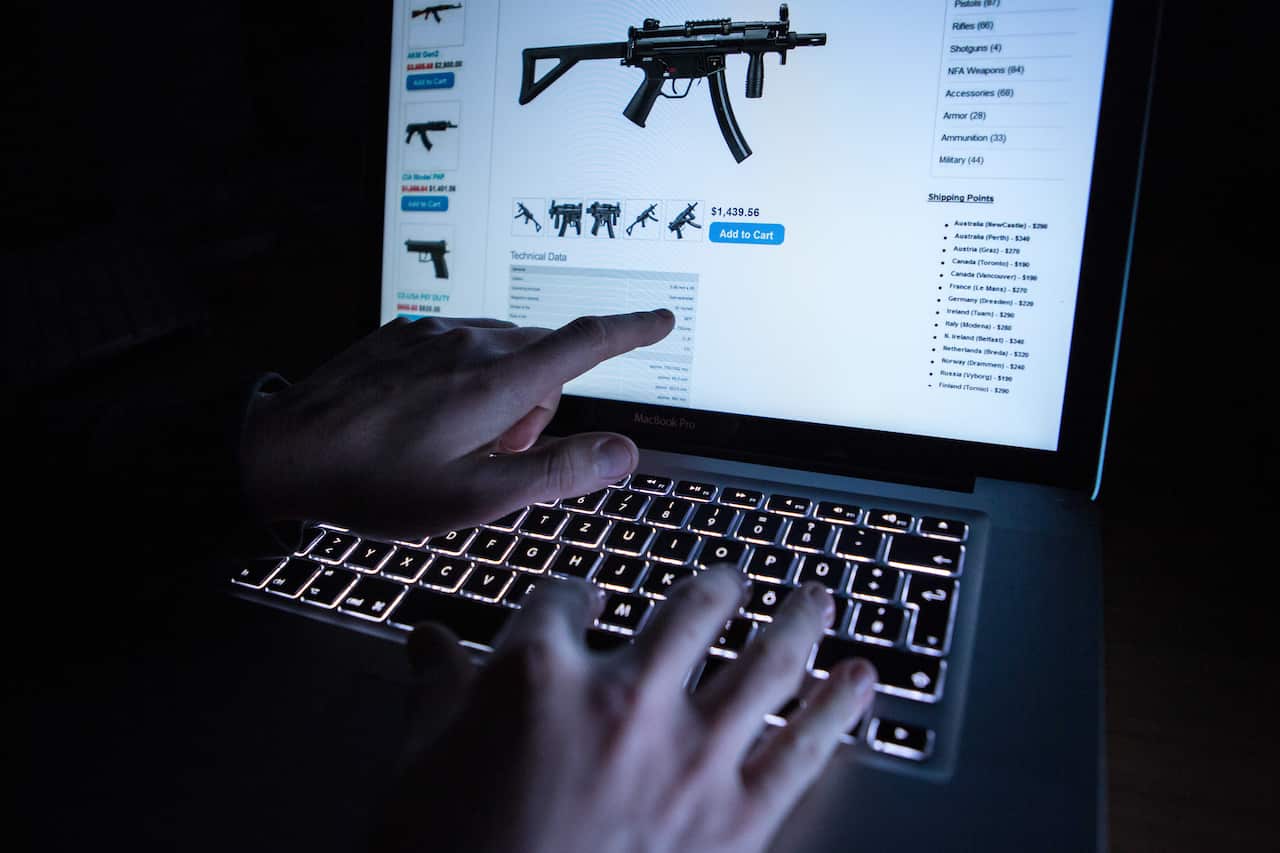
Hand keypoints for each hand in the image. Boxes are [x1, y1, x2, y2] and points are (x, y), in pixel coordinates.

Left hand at [241, 310, 673, 537]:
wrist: (282, 451)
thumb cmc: (379, 482)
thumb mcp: (476, 497)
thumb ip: (558, 472)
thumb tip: (625, 452)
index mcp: (500, 380)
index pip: (586, 342)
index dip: (631, 330)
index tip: (660, 318)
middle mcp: (474, 341)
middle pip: (543, 362)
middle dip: (535, 408)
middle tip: (489, 460)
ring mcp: (435, 332)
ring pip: (501, 355)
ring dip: (496, 396)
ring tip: (447, 447)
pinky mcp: (404, 333)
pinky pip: (459, 348)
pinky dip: (461, 381)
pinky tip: (419, 421)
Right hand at [376, 568, 876, 852]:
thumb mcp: (423, 762)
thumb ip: (438, 690)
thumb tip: (427, 643)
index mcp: (541, 675)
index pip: (566, 598)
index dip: (572, 594)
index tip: (579, 599)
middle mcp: (626, 699)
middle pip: (691, 608)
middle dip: (717, 585)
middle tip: (730, 577)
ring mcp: (688, 759)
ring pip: (767, 659)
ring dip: (800, 619)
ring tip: (818, 596)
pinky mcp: (734, 822)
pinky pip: (804, 750)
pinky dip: (841, 708)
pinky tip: (860, 679)